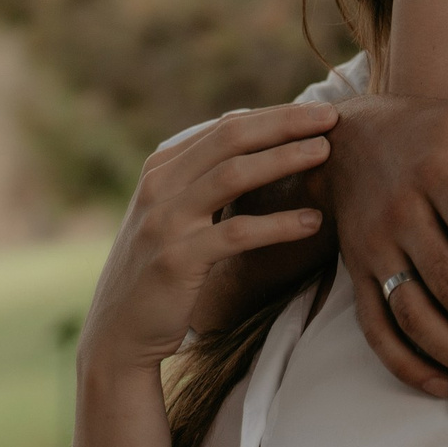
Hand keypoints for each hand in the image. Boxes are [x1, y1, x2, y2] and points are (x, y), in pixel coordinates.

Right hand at [78, 104, 336, 377]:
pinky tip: (312, 222)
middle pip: (230, 138)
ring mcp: (165, 222)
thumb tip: (243, 125)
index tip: (316, 112)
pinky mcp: (177, 260)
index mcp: (160, 170)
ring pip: (233, 175)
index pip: (224, 128)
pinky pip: (237, 234)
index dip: (274, 116)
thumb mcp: (169, 214)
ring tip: (325, 153)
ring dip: (284, 159)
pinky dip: (279, 224)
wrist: (117, 334)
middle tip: (330, 117)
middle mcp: (159, 187)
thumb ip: (199, 176)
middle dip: (284, 123)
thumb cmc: (155, 272)